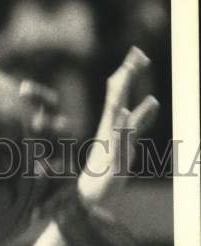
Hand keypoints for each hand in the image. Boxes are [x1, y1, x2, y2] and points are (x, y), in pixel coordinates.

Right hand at [78, 46, 158, 205]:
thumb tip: (152, 101)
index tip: (137, 51)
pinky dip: (121, 124)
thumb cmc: (110, 166)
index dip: (129, 72)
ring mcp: (110, 141)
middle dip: (127, 75)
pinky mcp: (113, 156)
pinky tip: (124, 111)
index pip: (120, 92)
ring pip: (116, 112)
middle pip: (118, 96)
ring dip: (121, 93)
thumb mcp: (129, 139)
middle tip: (135, 55)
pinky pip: (117, 138)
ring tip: (126, 74)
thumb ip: (141, 120)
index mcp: (113, 122)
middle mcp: (110, 128)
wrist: (91, 194)